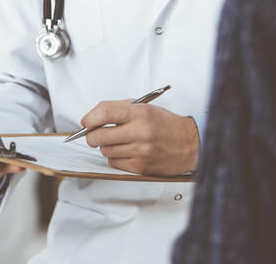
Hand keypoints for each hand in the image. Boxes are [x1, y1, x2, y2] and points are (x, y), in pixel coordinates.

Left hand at [81, 101, 199, 175]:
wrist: (189, 143)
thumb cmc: (166, 124)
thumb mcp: (145, 107)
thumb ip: (119, 109)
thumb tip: (92, 117)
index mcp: (140, 113)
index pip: (104, 112)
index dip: (90, 118)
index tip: (86, 122)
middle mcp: (140, 132)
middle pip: (99, 136)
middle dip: (92, 136)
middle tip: (94, 134)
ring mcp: (140, 151)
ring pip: (105, 151)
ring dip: (106, 146)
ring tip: (118, 141)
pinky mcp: (141, 167)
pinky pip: (115, 163)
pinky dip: (115, 157)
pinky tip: (125, 151)